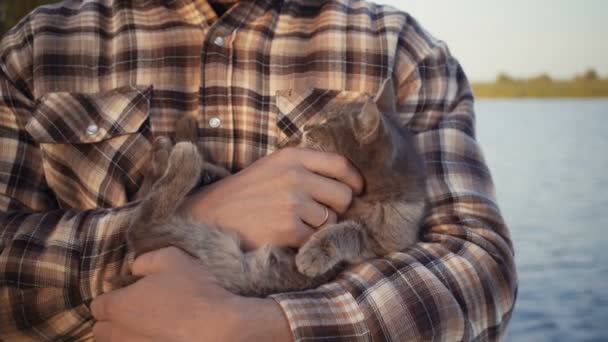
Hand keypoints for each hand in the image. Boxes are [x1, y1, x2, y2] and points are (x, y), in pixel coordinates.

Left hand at [91, 247, 292, 341]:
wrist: (221, 327)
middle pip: (101, 330)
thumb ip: (144, 260)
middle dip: (114, 320)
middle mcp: (119, 334)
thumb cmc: (195, 289)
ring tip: (149, 328)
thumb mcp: (171, 258)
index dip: (112, 298)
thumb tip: (133, 270)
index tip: (128, 294)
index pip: (97, 306)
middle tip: (138, 312)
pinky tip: (161, 336)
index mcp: (118, 306)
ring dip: (126, 335)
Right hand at [182, 147, 363, 248]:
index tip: (356, 192)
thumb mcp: (271, 168)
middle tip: (319, 215)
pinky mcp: (287, 228)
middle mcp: (295, 175)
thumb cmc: (243, 195)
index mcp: (292, 157)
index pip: (341, 165)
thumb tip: (345, 183)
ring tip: (292, 225)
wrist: (208, 216)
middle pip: (344, 195)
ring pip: (331, 220)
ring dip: (318, 227)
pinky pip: (315, 238)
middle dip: (338, 209)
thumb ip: (304, 169)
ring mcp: (292, 202)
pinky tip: (284, 236)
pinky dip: (305, 242)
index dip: (355, 181)